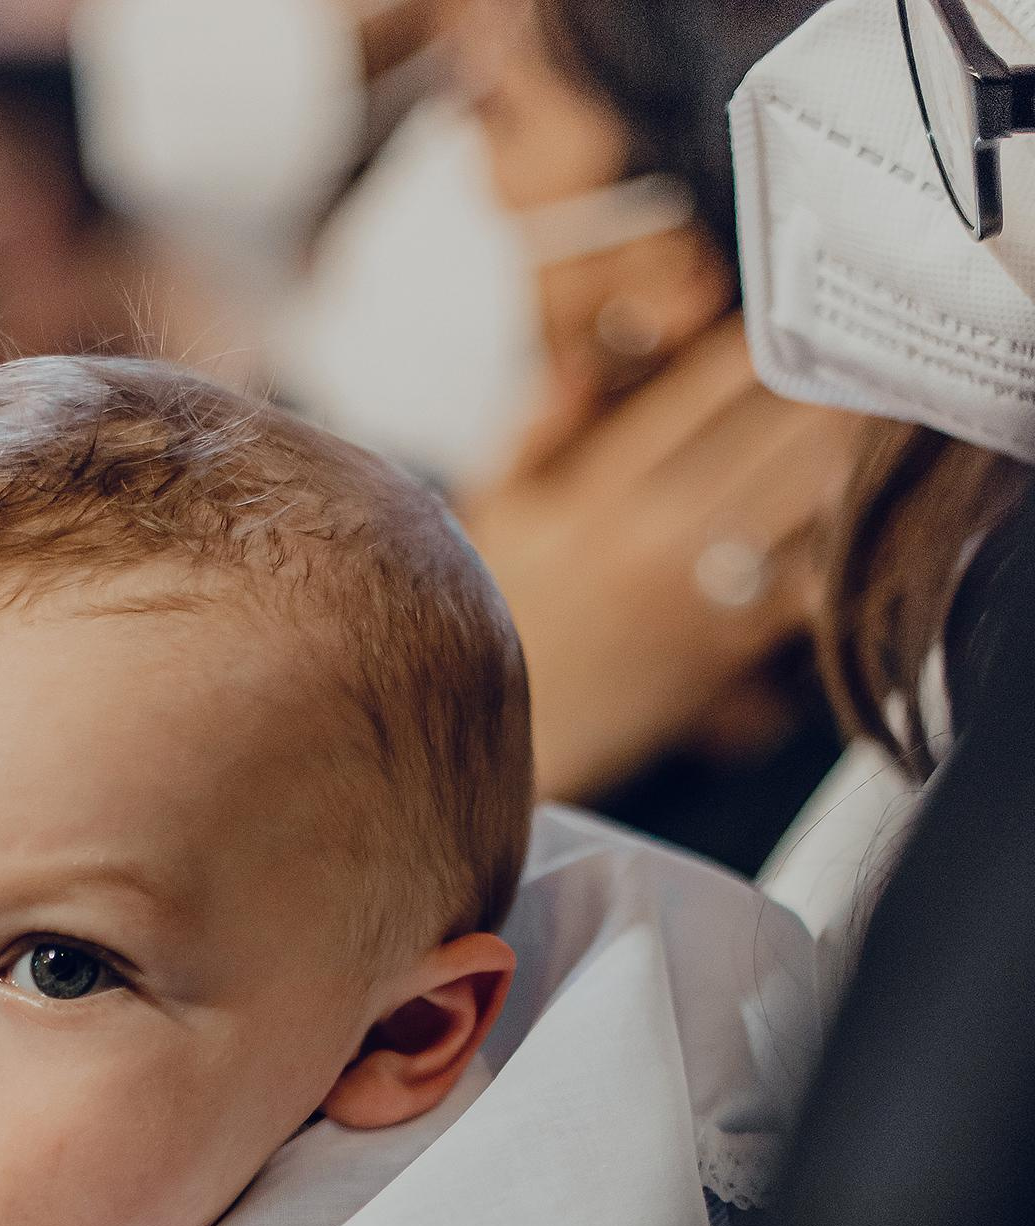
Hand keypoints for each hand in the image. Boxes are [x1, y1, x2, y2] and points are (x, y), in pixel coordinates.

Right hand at [460, 318, 863, 802]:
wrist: (506, 748)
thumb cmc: (502, 625)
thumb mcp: (493, 514)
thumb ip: (537, 429)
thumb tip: (583, 362)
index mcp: (597, 488)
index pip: (706, 387)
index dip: (767, 346)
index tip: (800, 321)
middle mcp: (651, 531)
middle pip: (776, 429)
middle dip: (831, 389)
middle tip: (868, 361)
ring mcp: (695, 591)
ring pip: (807, 494)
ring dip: (855, 452)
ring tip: (887, 419)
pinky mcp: (728, 648)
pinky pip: (809, 579)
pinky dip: (846, 545)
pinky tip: (871, 515)